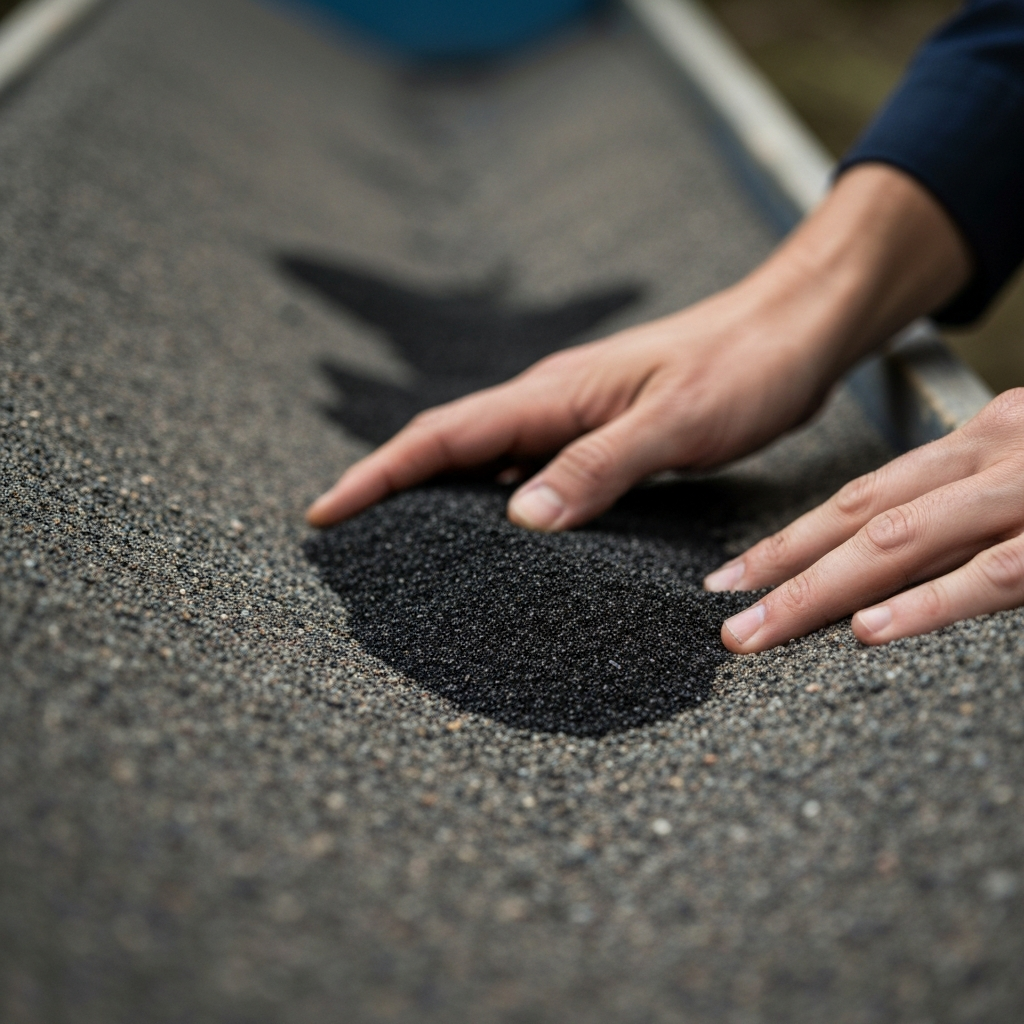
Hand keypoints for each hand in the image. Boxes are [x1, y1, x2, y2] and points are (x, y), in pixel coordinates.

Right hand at [308, 165, 970, 532]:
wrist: (797, 328)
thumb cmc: (745, 364)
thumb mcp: (675, 421)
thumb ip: (599, 466)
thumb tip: (519, 522)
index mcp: (553, 395)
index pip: (442, 436)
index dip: (378, 474)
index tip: (324, 514)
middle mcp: (553, 406)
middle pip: (449, 450)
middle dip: (390, 490)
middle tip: (348, 544)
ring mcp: (577, 420)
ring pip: (489, 466)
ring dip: (441, 501)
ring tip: (404, 550)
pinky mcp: (607, 437)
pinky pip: (536, 475)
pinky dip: (503, 507)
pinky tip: (505, 541)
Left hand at [709, 389, 1023, 650]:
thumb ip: (968, 506)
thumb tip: (891, 559)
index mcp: (980, 441)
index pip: (865, 494)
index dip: (793, 540)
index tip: (735, 577)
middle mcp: (994, 455)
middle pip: (864, 516)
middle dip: (784, 570)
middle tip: (729, 622)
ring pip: (902, 541)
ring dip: (821, 590)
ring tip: (763, 631)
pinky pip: (989, 575)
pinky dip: (923, 605)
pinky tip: (867, 630)